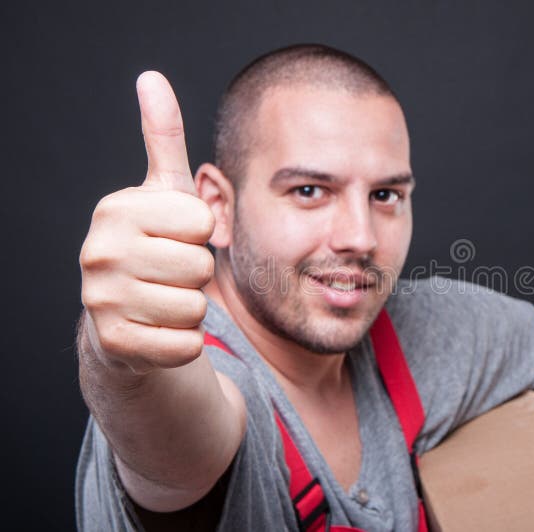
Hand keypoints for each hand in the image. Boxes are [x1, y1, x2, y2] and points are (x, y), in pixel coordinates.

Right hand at [79, 72, 215, 373]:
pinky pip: (184, 345)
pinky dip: (183, 341)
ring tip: (163, 298)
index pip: (202, 223)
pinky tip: (159, 328)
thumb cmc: (153, 244)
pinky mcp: (114, 344)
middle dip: (196, 273)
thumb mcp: (161, 191)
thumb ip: (162, 137)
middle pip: (199, 266)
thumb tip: (152, 77)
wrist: (122, 314)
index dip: (200, 234)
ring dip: (190, 307)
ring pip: (194, 307)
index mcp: (115, 209)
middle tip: (169, 272)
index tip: (175, 236)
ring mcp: (101, 300)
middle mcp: (98, 252)